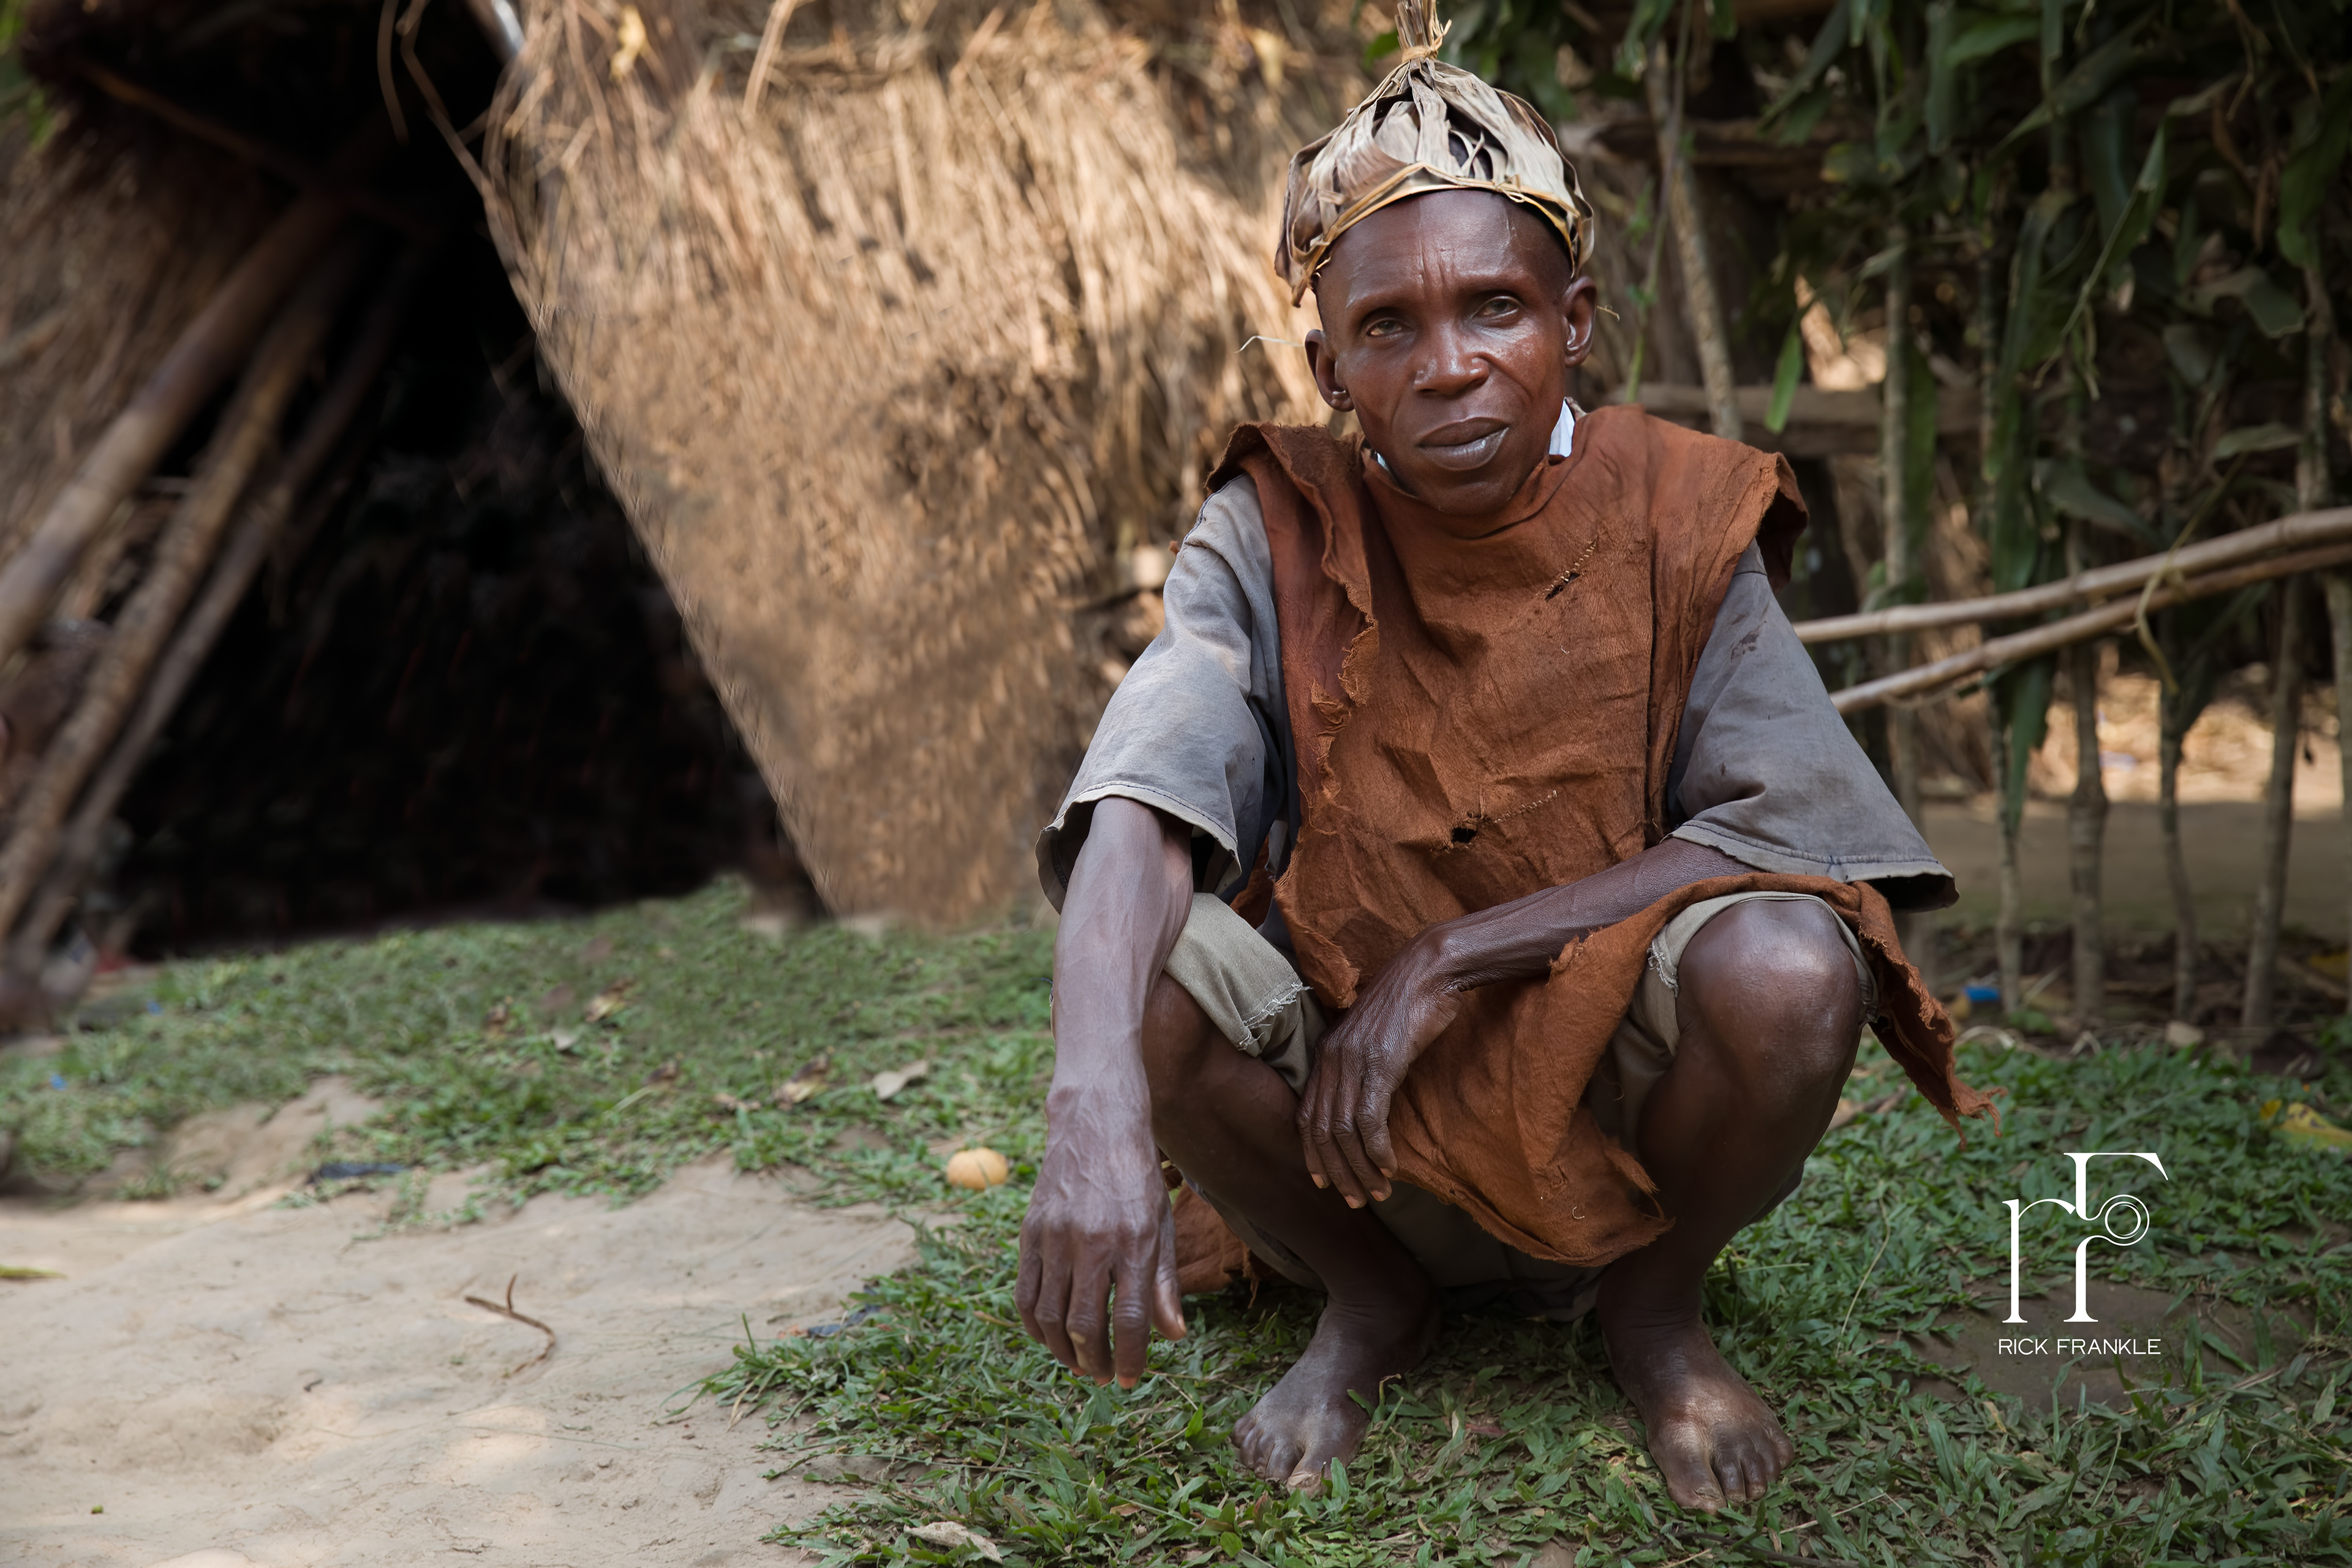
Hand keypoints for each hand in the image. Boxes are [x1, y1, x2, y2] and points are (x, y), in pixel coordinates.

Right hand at [1015, 1080, 1186, 1386]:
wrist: (1095, 1126)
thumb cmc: (1136, 1179)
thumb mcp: (1161, 1225)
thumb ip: (1164, 1282)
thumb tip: (1175, 1335)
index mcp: (1133, 1242)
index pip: (1131, 1319)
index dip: (1131, 1358)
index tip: (1131, 1380)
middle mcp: (1092, 1242)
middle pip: (1086, 1325)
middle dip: (1096, 1362)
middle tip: (1105, 1376)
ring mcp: (1056, 1237)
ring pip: (1051, 1316)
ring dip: (1064, 1351)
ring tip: (1079, 1363)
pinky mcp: (1030, 1232)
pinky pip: (1025, 1293)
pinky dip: (1035, 1325)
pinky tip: (1049, 1336)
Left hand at [1296, 934, 1462, 1207]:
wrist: (1429, 970)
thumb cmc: (1408, 1003)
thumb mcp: (1374, 1038)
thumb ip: (1361, 1067)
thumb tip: (1366, 1103)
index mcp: (1326, 1052)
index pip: (1307, 1115)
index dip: (1313, 1153)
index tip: (1326, 1182)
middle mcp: (1332, 1058)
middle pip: (1321, 1130)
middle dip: (1336, 1171)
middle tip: (1355, 1199)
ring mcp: (1354, 1060)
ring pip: (1344, 1130)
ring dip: (1360, 1167)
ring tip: (1376, 1191)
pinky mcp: (1381, 1062)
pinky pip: (1370, 1118)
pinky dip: (1377, 1149)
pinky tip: (1389, 1166)